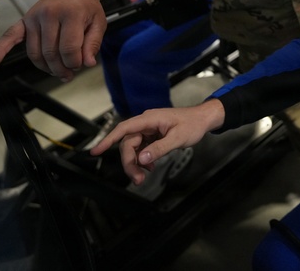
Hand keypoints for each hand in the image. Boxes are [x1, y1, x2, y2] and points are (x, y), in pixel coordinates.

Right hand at [0, 0, 106, 81]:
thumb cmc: (85, 6)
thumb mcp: (99, 22)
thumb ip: (93, 43)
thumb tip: (88, 63)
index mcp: (70, 13)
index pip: (69, 49)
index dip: (75, 63)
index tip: (80, 65)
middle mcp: (49, 14)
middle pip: (50, 54)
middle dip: (61, 68)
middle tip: (70, 72)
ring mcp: (33, 17)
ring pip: (35, 53)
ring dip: (45, 67)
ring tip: (57, 71)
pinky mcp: (24, 21)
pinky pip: (9, 36)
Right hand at [89, 99, 224, 184]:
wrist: (203, 119)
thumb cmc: (193, 124)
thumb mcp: (178, 138)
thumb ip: (160, 149)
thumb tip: (142, 159)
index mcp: (149, 119)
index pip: (124, 129)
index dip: (108, 140)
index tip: (95, 151)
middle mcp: (146, 124)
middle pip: (128, 144)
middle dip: (129, 162)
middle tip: (137, 180)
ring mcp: (149, 130)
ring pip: (134, 148)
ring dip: (135, 164)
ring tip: (142, 178)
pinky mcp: (153, 136)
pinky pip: (142, 149)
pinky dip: (143, 160)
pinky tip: (149, 168)